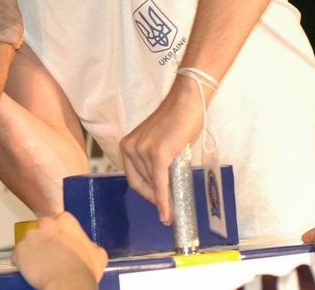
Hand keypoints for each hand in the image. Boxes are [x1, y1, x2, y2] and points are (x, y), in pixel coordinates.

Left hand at [12, 212, 107, 289]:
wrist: (68, 285)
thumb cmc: (84, 271)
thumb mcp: (98, 254)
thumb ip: (90, 245)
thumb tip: (89, 247)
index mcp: (65, 220)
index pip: (58, 222)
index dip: (59, 235)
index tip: (61, 245)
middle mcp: (45, 223)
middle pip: (42, 229)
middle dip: (45, 240)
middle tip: (51, 255)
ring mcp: (30, 236)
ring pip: (29, 242)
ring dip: (33, 251)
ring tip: (41, 265)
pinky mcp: (19, 250)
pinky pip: (18, 255)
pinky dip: (22, 262)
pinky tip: (32, 271)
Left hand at [119, 76, 208, 223]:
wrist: (186, 102)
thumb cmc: (176, 120)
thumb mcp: (157, 142)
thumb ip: (152, 160)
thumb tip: (160, 185)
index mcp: (127, 145)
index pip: (132, 177)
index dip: (144, 193)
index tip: (155, 204)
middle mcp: (131, 148)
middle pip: (142, 183)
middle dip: (154, 198)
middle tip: (167, 211)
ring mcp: (143, 150)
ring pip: (153, 184)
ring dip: (163, 198)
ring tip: (174, 208)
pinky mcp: (158, 154)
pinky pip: (160, 183)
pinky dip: (163, 200)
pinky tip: (167, 213)